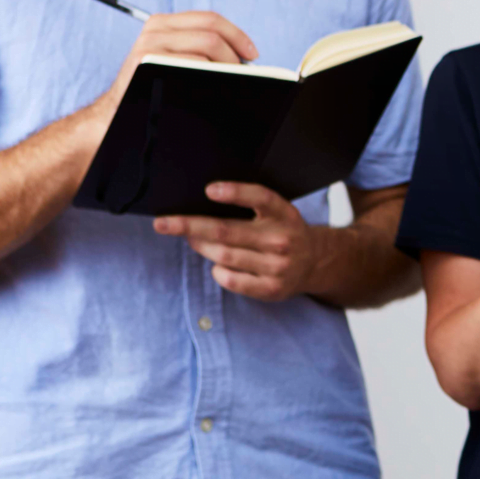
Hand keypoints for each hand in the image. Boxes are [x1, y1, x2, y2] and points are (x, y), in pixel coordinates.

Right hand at [106, 11, 258, 110]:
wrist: (119, 108)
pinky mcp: (147, 62)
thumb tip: (245, 55)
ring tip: (227, 80)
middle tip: (241, 72)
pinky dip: (209, 75)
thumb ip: (201, 46)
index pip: (210, 19)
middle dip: (234, 55)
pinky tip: (211, 86)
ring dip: (225, 67)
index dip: (237, 35)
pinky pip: (192, 64)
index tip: (252, 54)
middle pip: (212, 34)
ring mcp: (150, 45)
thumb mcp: (175, 56)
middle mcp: (156, 29)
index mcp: (165, 22)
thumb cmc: (157, 82)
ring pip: (206, 47)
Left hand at [155, 182, 316, 302]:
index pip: (261, 198)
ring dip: (200, 246)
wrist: (316, 262)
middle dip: (189, 226)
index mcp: (284, 214)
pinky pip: (230, 279)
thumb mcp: (278, 213)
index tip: (208, 190)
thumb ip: (251, 208)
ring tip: (192, 240)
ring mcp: (277, 266)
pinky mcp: (271, 288)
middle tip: (163, 223)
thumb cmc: (284, 232)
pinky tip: (219, 263)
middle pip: (227, 231)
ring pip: (223, 255)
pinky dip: (217, 270)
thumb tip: (201, 208)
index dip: (235, 193)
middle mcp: (282, 239)